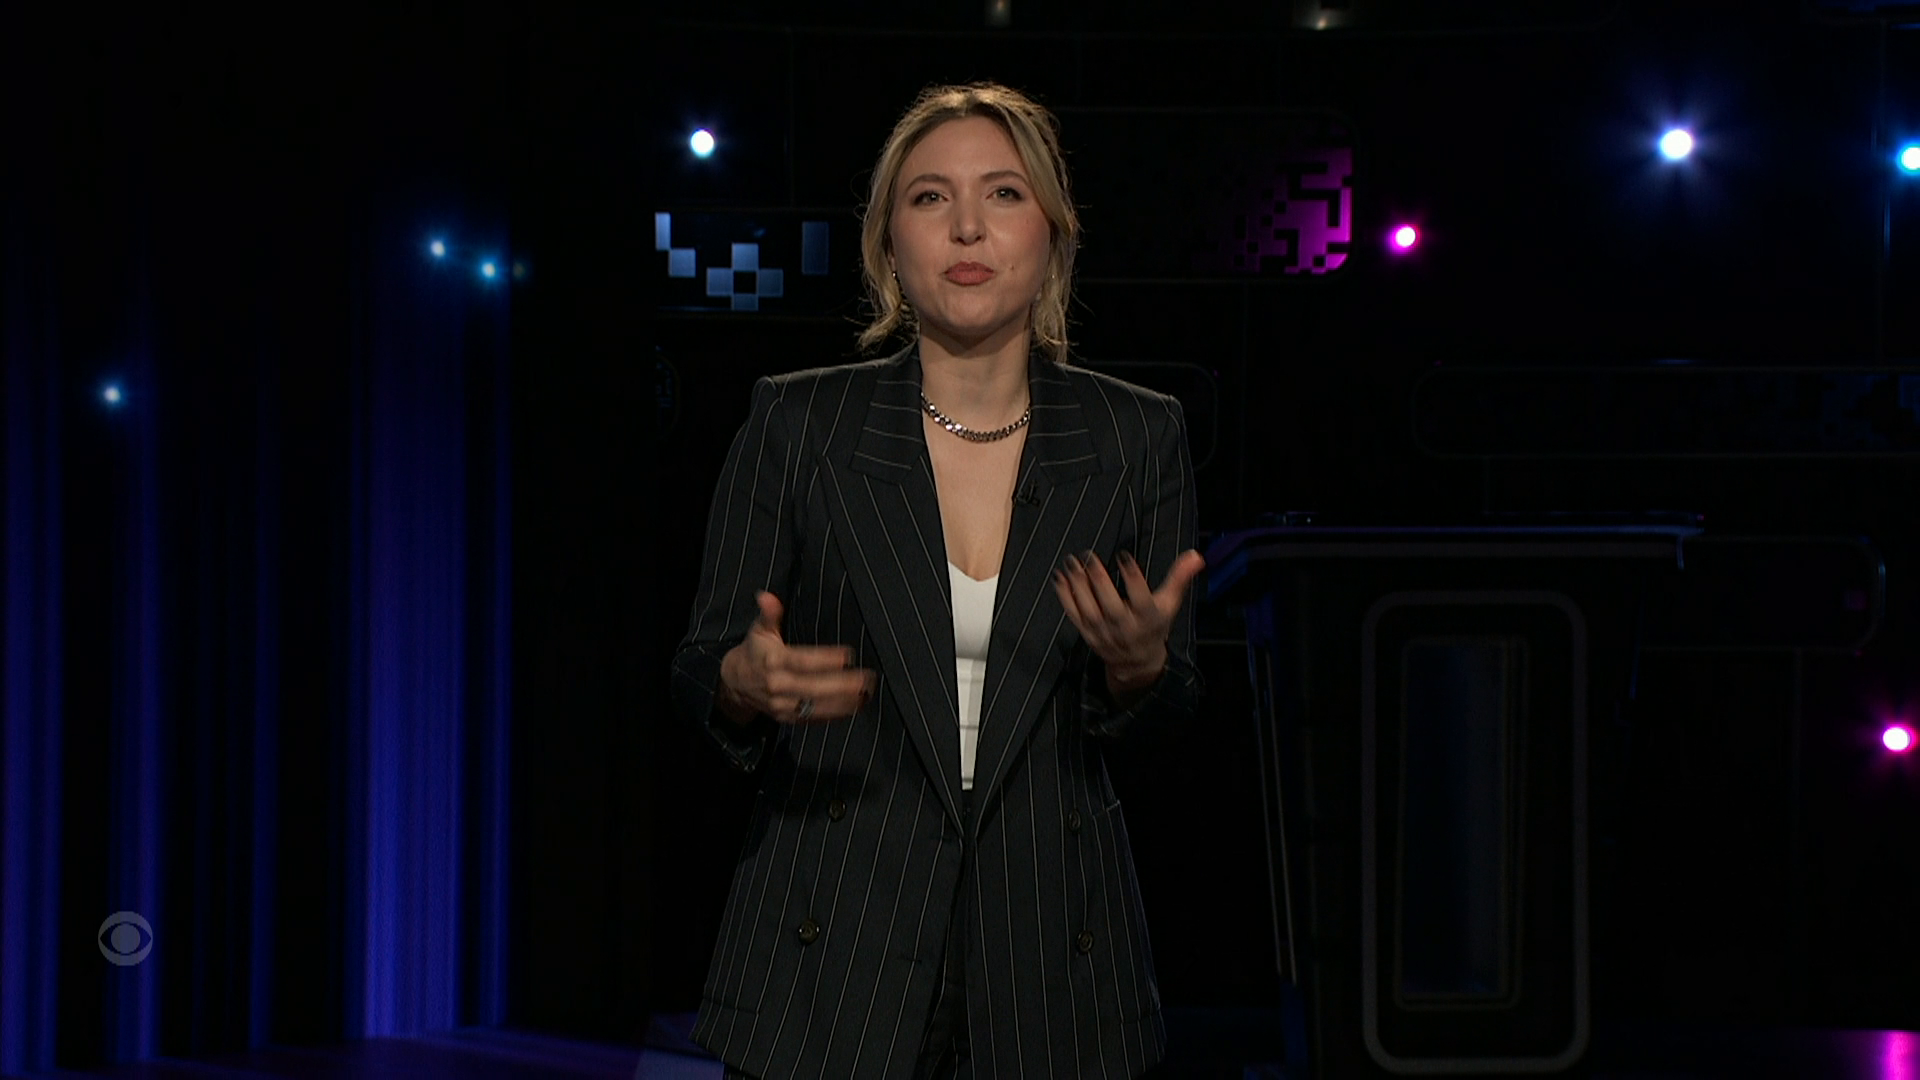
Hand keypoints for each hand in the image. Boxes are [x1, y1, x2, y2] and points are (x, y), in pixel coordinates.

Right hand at [720, 591, 877, 724]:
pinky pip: (814, 718)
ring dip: (844, 701)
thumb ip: (769, 614)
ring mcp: (782, 705)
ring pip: (816, 706)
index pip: (802, 661)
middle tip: (866, 677)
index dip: (825, 659)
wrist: (735, 685)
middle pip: (813, 687)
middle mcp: (777, 685)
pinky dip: (835, 714)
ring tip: (866, 692)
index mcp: (772, 661)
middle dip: (842, 684)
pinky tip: (854, 706)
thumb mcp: (759, 630)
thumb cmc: (754, 652)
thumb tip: (767, 596)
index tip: (848, 655)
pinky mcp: (787, 719)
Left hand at [1053, 548, 1204, 687]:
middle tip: (1088, 556)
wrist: (1136, 661)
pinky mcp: (1087, 634)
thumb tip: (1195, 556)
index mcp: (1147, 618)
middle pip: (1110, 604)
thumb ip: (1180, 578)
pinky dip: (1064, 596)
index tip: (1124, 556)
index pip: (1140, 598)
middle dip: (1098, 579)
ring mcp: (1103, 632)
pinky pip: (1074, 615)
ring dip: (1078, 585)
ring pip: (1089, 609)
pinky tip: (1059, 577)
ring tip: (1071, 563)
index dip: (1133, 577)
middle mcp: (1124, 627)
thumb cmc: (1154, 625)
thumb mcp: (1169, 603)